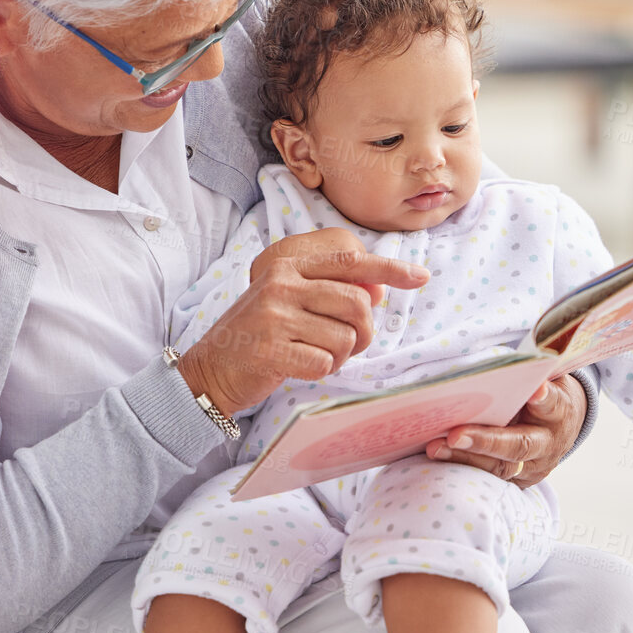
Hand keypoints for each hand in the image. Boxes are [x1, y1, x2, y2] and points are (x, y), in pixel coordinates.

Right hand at [176, 228, 430, 415]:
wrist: (212, 368)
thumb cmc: (261, 334)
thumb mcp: (290, 300)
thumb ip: (329, 289)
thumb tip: (379, 289)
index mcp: (288, 265)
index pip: (350, 261)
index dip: (390, 269)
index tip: (420, 277)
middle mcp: (281, 283)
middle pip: (356, 303)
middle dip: (364, 331)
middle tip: (349, 343)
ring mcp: (274, 315)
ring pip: (344, 337)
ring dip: (341, 354)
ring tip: (315, 353)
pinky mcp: (271, 349)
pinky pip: (325, 362)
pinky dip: (321, 371)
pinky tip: (299, 366)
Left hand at [422, 374, 586, 488]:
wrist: (560, 425)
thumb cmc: (541, 392)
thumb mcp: (542, 377)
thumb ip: (526, 373)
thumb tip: (494, 365)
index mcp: (560, 411)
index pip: (554, 404)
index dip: (544, 399)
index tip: (536, 389)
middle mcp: (549, 444)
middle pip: (520, 446)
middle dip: (486, 441)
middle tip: (455, 434)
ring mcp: (534, 467)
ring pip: (500, 468)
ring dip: (465, 458)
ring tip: (435, 447)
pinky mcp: (518, 481)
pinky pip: (488, 478)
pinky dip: (462, 467)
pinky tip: (438, 456)